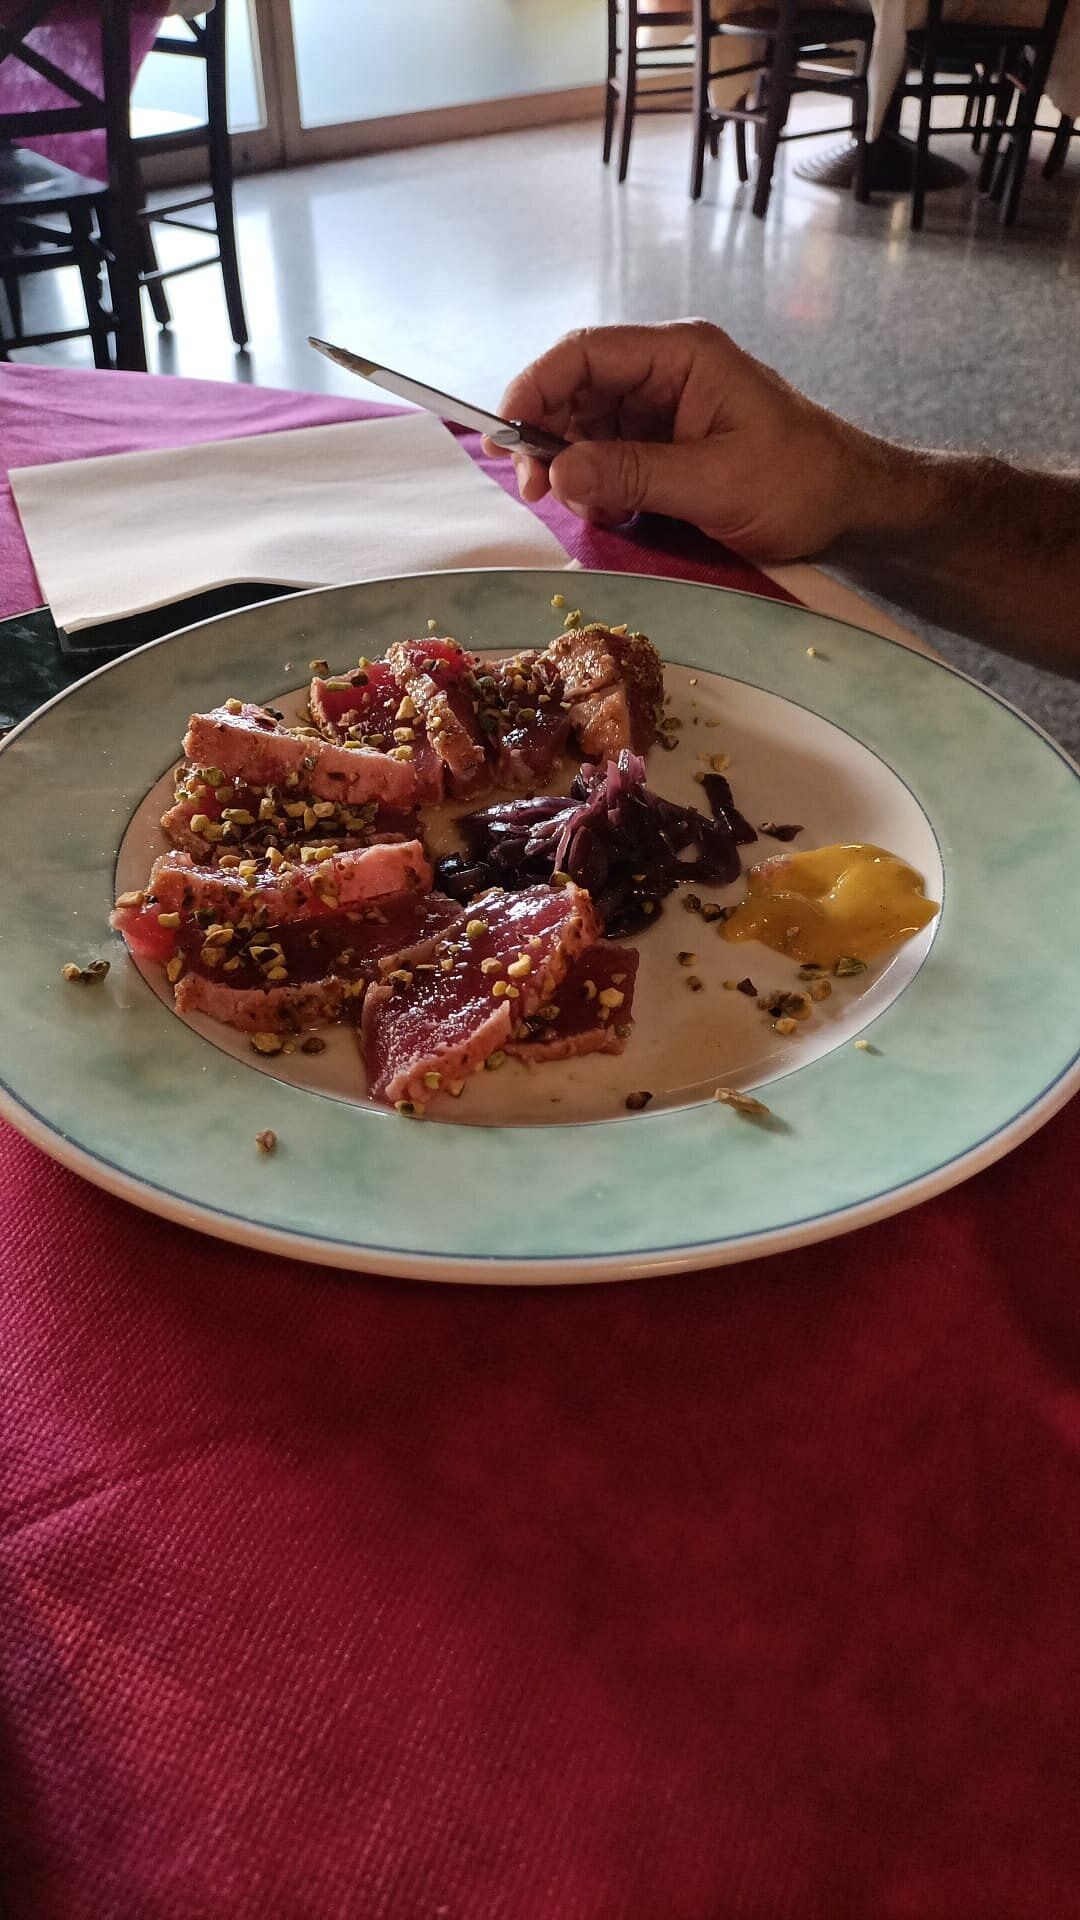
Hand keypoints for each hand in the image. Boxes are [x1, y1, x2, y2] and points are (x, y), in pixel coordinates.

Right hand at [484, 321, 884, 564]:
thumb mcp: (715, 482)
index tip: (507, 439)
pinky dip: (597, 487)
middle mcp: (667, 373)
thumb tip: (558, 473)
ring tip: (581, 510)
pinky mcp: (668, 447)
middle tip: (536, 491)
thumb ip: (633, 474)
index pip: (585, 354)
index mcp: (682, 355)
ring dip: (571, 468)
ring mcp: (666, 410)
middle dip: (547, 437)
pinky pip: (610, 458)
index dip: (535, 389)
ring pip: (588, 428)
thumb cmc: (802, 482)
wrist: (856, 507)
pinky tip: (610, 515)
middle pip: (578, 390)